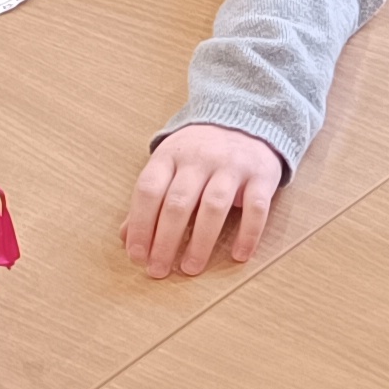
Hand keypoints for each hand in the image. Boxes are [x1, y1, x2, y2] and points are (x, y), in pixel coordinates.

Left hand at [125, 122, 284, 275]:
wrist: (246, 118)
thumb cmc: (200, 152)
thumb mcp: (169, 165)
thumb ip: (150, 200)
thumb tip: (127, 238)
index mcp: (170, 156)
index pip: (149, 191)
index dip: (140, 225)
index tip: (137, 255)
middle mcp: (200, 158)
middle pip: (178, 203)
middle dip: (166, 241)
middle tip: (158, 270)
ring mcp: (232, 165)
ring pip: (213, 206)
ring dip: (200, 242)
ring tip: (190, 268)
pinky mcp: (262, 175)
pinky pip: (256, 208)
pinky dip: (248, 234)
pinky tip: (239, 256)